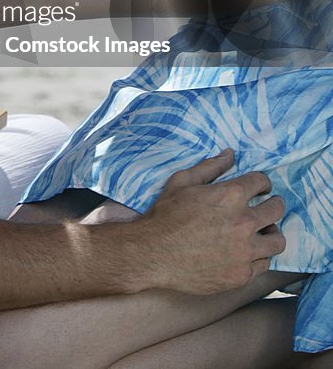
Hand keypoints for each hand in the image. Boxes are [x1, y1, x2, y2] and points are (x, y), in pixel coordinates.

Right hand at [139, 150, 285, 294]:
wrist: (153, 254)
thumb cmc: (166, 215)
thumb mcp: (183, 181)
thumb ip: (210, 167)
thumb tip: (230, 154)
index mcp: (230, 196)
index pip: (262, 182)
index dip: (261, 182)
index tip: (258, 187)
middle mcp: (243, 222)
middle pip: (276, 209)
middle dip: (273, 204)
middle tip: (267, 207)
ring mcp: (244, 251)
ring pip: (277, 240)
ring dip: (271, 232)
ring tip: (262, 232)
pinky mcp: (242, 275)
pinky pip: (264, 264)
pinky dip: (258, 256)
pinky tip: (247, 252)